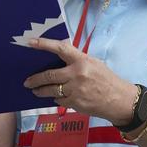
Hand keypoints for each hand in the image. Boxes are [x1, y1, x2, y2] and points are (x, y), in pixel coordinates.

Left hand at [21, 38, 137, 122]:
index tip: (30, 42)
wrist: (119, 100)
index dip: (44, 44)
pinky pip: (60, 100)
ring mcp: (76, 90)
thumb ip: (77, 59)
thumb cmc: (107, 80)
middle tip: (27, 81)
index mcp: (82, 61)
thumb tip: (60, 54)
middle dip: (35, 79)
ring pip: (51, 91)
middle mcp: (77, 74)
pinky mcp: (75, 103)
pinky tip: (57, 97)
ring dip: (41, 91)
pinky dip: (57, 99)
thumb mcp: (94, 63)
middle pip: (49, 75)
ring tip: (35, 91)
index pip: (60, 49)